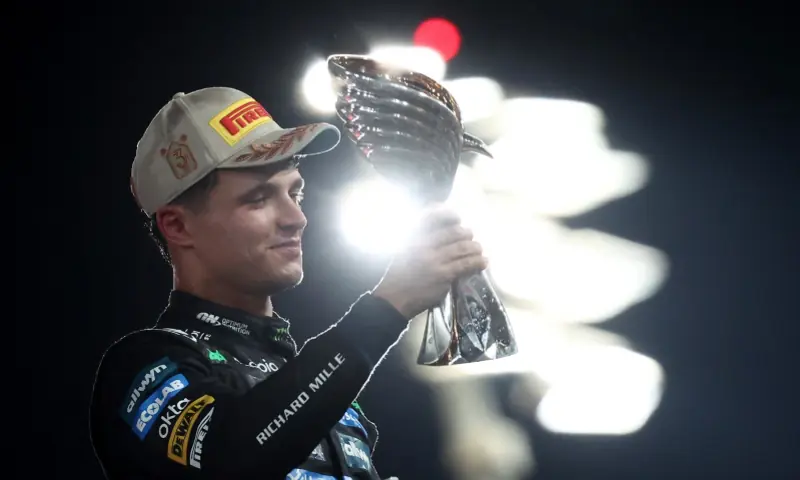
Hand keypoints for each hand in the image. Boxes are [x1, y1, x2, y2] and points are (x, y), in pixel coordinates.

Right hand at [373, 203, 487, 319]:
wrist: (392, 299)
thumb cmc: (395, 275)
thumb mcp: (401, 250)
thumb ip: (417, 240)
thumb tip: (441, 232)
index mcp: (411, 236)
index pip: (432, 215)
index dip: (448, 214)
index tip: (457, 217)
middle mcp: (423, 244)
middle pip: (454, 231)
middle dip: (466, 233)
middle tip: (470, 237)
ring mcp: (434, 259)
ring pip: (463, 247)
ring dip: (475, 247)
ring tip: (479, 250)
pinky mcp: (443, 275)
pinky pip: (466, 264)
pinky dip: (478, 261)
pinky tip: (483, 262)